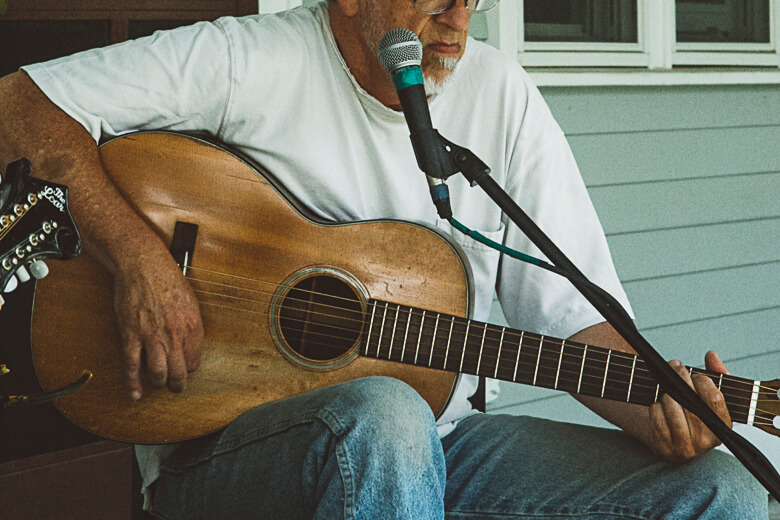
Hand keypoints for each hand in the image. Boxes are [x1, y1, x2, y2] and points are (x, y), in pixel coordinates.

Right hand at [113, 255, 202, 399]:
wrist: (144, 266)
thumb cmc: (167, 279)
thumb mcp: (191, 302)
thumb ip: (191, 325)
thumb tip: (189, 344)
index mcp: (193, 326)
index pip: (195, 361)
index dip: (190, 369)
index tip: (185, 369)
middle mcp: (175, 335)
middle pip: (179, 372)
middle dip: (177, 384)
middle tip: (175, 387)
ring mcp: (153, 337)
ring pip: (158, 374)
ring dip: (159, 384)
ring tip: (158, 385)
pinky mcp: (132, 335)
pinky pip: (132, 365)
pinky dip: (132, 383)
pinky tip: (135, 393)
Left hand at [648, 351, 731, 461]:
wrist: (671, 437)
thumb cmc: (693, 410)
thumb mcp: (708, 394)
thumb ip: (716, 373)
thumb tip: (711, 355)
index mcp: (722, 428)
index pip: (715, 399)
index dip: (703, 381)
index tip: (695, 375)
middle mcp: (707, 441)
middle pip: (691, 403)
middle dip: (680, 380)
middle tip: (675, 369)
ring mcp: (686, 448)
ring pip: (673, 411)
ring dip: (666, 395)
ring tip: (666, 390)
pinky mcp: (665, 449)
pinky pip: (657, 421)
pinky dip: (655, 408)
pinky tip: (657, 404)